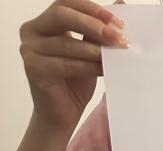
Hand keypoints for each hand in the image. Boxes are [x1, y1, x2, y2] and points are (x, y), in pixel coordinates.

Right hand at [19, 0, 127, 131]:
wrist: (61, 116)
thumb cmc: (74, 83)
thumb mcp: (88, 53)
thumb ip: (98, 32)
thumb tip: (120, 6)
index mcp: (43, 23)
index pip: (66, 3)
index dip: (91, 9)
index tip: (117, 21)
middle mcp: (32, 32)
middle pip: (62, 15)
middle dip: (94, 25)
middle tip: (119, 38)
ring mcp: (29, 50)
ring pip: (67, 43)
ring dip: (95, 50)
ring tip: (116, 56)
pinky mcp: (34, 69)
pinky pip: (66, 64)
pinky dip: (88, 66)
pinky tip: (104, 70)